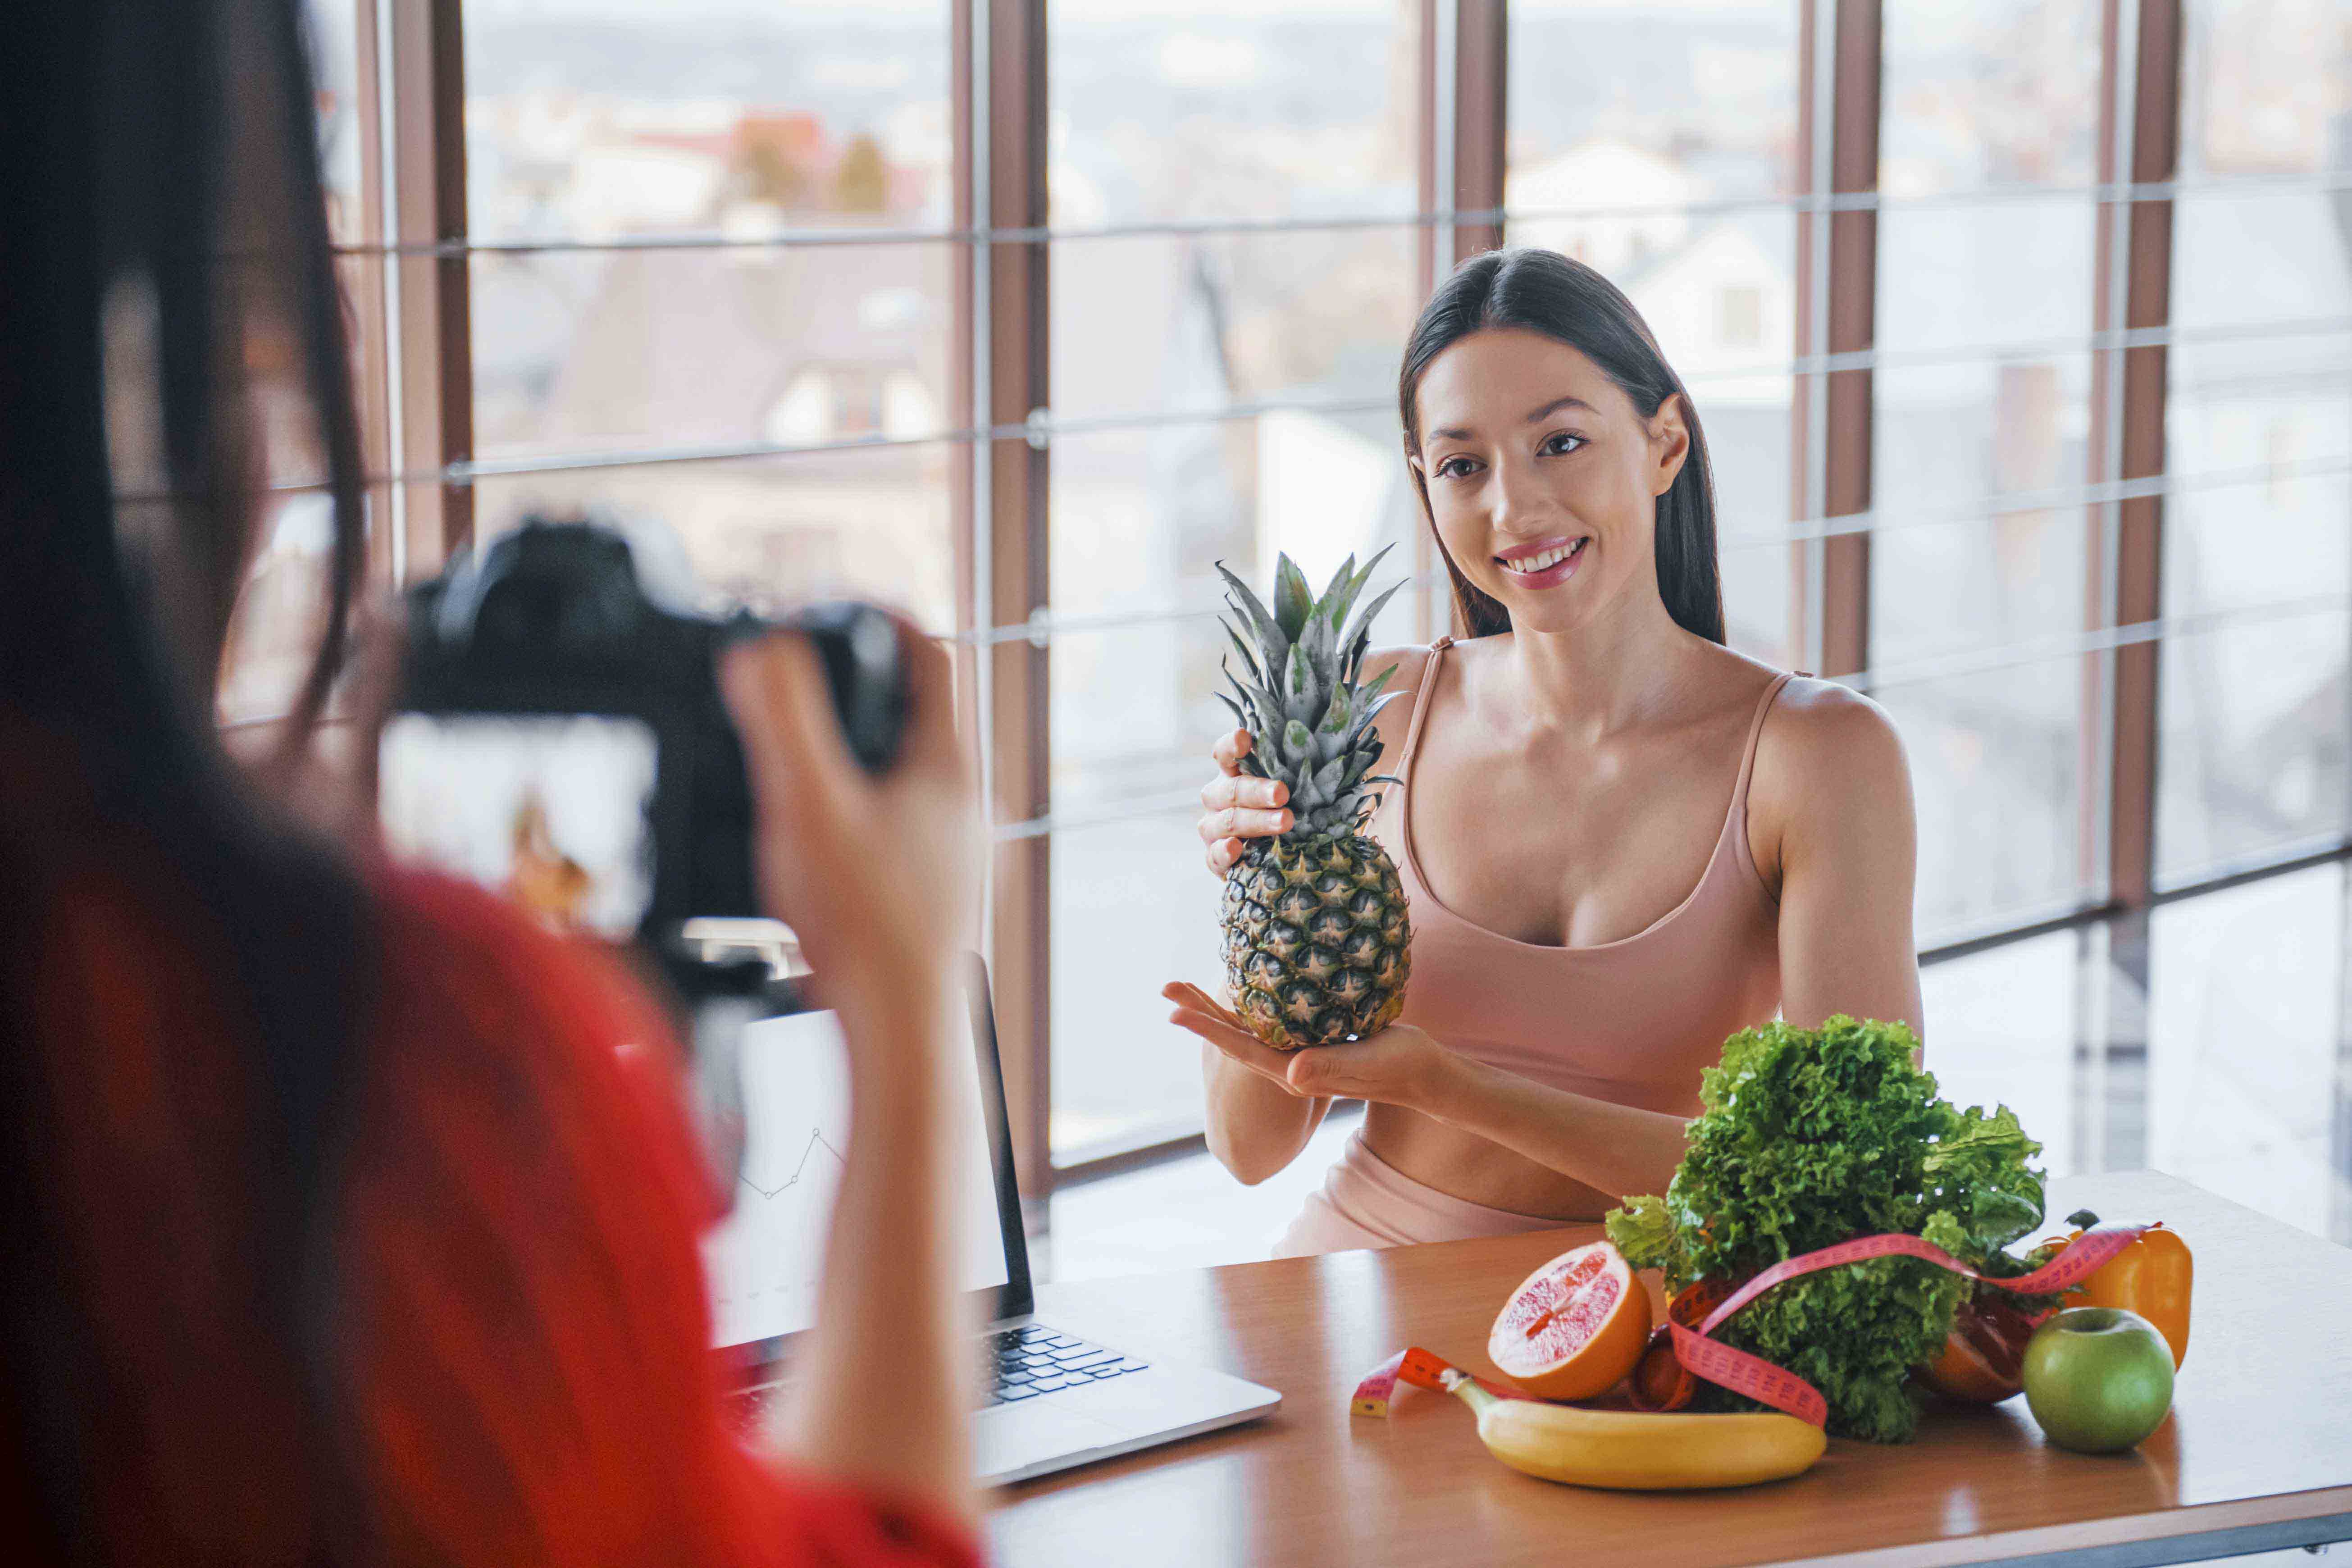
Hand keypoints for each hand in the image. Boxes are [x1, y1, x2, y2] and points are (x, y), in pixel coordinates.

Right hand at [723, 619, 977, 1021]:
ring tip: (795, 758)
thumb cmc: (865, 928)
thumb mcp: (809, 804)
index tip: (836, 606)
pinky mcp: (934, 899)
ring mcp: (955, 855)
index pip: (931, 656)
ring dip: (853, 757)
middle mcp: (965, 805)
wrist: (901, 1034)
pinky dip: (854, 814)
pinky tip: (813, 841)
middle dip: (857, 690)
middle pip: (915, 715)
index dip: (884, 617)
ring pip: (903, 777)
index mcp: (948, 766)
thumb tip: (760, 648)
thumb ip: (783, 720)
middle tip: (798, 680)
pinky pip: (894, 830)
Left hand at [1163, 981, 1454, 1109]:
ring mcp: (1298, 1054)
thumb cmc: (1398, 1069)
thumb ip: (1328, 1070)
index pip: (1240, 1049)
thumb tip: (1291, 1073)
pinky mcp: (1312, 1041)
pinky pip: (1269, 1021)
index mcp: (1293, 1073)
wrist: (1422, 1076)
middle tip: (1165, 989)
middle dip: (1199, 1012)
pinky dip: (1248, 1004)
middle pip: (1234, 1037)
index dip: (1207, 1030)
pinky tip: (1242, 987)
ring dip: (1216, 1008)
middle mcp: (1288, 1065)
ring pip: (1247, 1027)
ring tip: (1187, 987)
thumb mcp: (1365, 1066)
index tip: (1174, 1013)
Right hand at [1197, 729, 1291, 876]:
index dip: (1232, 746)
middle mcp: (1218, 798)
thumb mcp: (1292, 793)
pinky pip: (1214, 855)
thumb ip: (1299, 777)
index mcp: (1233, 775)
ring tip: (1285, 821)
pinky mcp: (1214, 857)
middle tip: (1283, 793)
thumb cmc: (1284, 813)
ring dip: (1255, 821)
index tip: (1245, 738)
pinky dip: (1224, 851)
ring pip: (1227, 821)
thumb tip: (1334, 761)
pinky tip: (1236, 848)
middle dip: (1258, 791)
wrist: (1273, 858)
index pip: (1224, 754)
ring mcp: (1213, 828)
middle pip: (1231, 789)